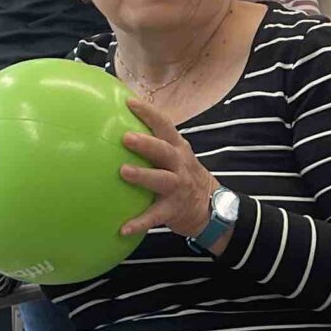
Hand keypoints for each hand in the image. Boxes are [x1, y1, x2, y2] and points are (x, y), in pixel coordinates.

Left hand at [119, 96, 215, 239]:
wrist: (211, 207)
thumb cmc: (183, 175)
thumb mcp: (176, 155)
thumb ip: (154, 143)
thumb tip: (118, 127)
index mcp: (178, 148)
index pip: (164, 125)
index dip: (148, 112)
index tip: (129, 101)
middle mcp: (180, 165)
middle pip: (164, 150)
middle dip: (147, 143)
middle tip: (126, 137)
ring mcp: (178, 187)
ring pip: (162, 180)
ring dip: (143, 175)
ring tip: (123, 172)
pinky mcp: (174, 210)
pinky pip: (155, 216)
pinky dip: (139, 223)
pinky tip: (123, 228)